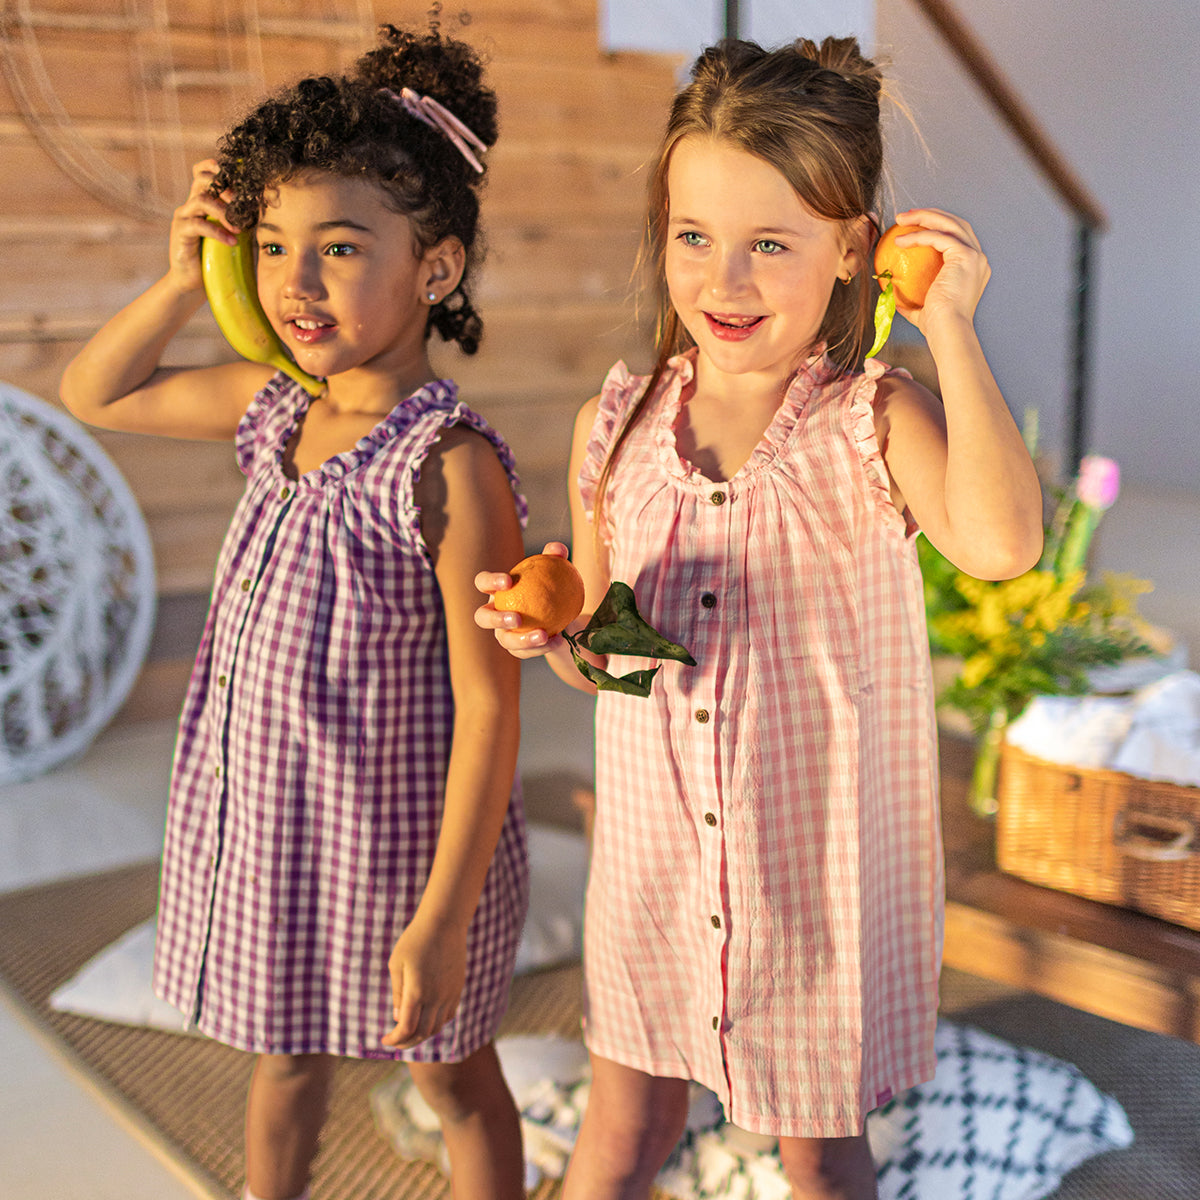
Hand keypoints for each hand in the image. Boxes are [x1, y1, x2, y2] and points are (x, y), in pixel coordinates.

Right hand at [167, 158, 238, 295]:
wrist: (195, 281)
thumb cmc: (217, 257)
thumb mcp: (233, 233)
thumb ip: (243, 219)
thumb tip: (270, 209)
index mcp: (203, 200)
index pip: (203, 172)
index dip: (215, 167)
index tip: (237, 176)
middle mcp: (191, 204)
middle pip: (202, 179)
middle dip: (225, 187)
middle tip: (242, 204)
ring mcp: (184, 216)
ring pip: (202, 200)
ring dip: (224, 212)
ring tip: (239, 229)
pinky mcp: (181, 232)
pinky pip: (198, 225)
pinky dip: (218, 232)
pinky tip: (232, 242)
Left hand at [381, 916, 466, 1049]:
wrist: (444, 922)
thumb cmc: (415, 939)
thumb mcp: (396, 964)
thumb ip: (397, 993)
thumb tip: (398, 1018)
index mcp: (417, 992)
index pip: (406, 1029)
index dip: (394, 1040)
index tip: (384, 1040)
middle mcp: (436, 997)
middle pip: (422, 1033)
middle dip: (406, 1042)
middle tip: (395, 1041)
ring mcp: (450, 994)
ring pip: (437, 1027)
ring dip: (422, 1035)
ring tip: (409, 1033)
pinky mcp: (457, 989)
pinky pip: (448, 1015)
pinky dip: (436, 1024)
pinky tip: (426, 1019)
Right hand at [473, 540, 571, 658]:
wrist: (560, 613)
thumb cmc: (549, 584)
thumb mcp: (555, 569)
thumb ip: (554, 557)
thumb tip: (558, 548)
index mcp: (495, 591)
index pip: (482, 583)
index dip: (490, 582)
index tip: (509, 581)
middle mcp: (493, 613)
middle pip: (482, 617)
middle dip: (495, 618)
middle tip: (517, 618)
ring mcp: (503, 634)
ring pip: (505, 640)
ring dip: (522, 639)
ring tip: (543, 634)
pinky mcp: (517, 650)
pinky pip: (527, 651)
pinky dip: (543, 647)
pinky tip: (559, 639)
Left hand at [889, 208, 990, 333]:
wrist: (948, 330)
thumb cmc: (936, 327)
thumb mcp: (921, 309)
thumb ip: (911, 301)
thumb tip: (893, 297)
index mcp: (972, 269)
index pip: (957, 238)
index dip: (936, 226)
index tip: (913, 225)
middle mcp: (978, 259)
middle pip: (956, 224)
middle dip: (931, 215)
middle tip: (905, 217)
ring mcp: (974, 255)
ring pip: (949, 224)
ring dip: (924, 217)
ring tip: (901, 219)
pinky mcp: (965, 255)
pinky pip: (937, 237)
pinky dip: (918, 235)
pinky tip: (899, 241)